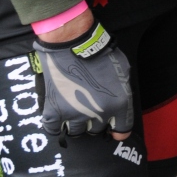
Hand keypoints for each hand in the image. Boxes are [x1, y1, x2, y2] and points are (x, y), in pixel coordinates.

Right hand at [35, 21, 132, 138]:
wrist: (73, 44)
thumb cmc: (100, 52)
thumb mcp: (123, 69)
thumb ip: (123, 88)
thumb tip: (118, 100)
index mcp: (119, 104)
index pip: (122, 131)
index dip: (118, 131)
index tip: (113, 130)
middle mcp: (99, 114)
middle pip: (97, 130)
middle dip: (95, 121)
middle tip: (90, 109)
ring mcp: (76, 114)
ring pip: (77, 132)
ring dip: (77, 124)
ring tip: (74, 112)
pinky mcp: (55, 111)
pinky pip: (53, 129)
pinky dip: (55, 127)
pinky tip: (58, 120)